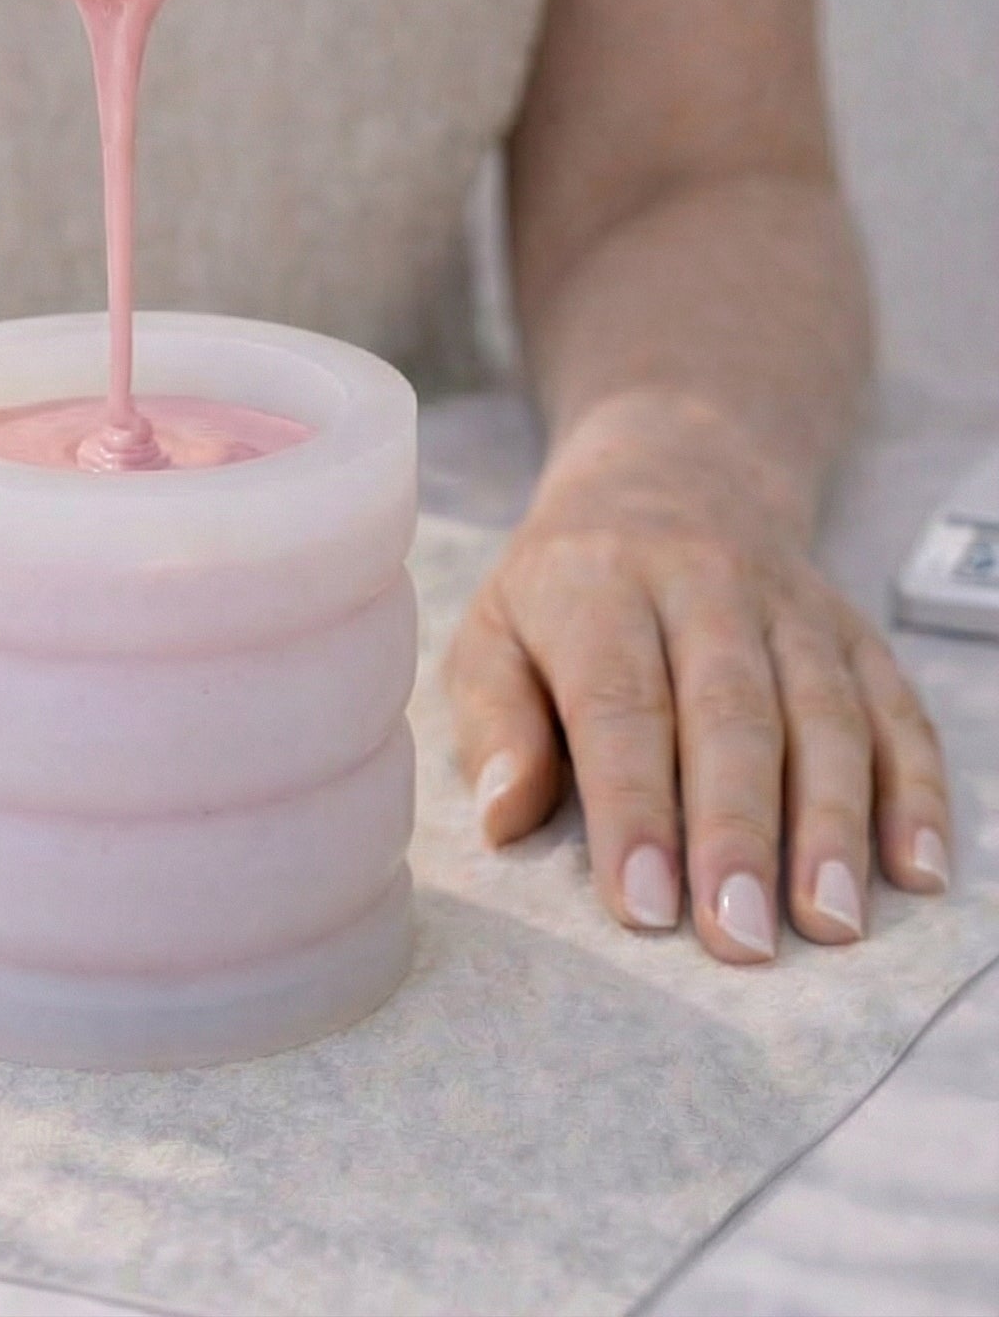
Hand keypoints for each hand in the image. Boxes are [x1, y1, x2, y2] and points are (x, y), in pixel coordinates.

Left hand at [444, 392, 951, 961]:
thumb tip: (504, 818)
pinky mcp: (853, 630)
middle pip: (732, 712)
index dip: (634, 807)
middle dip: (739, 832)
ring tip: (831, 923)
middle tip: (742, 938)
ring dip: (833, 823)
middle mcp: (705, 584)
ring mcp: (791, 606)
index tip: (644, 908)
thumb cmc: (565, 587)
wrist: (671, 471)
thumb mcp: (495, 630)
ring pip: (823, 713)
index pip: (620, 703)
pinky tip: (916, 867)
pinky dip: (914, 789)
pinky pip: (896, 707)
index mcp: (600, 584)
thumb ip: (496, 722)